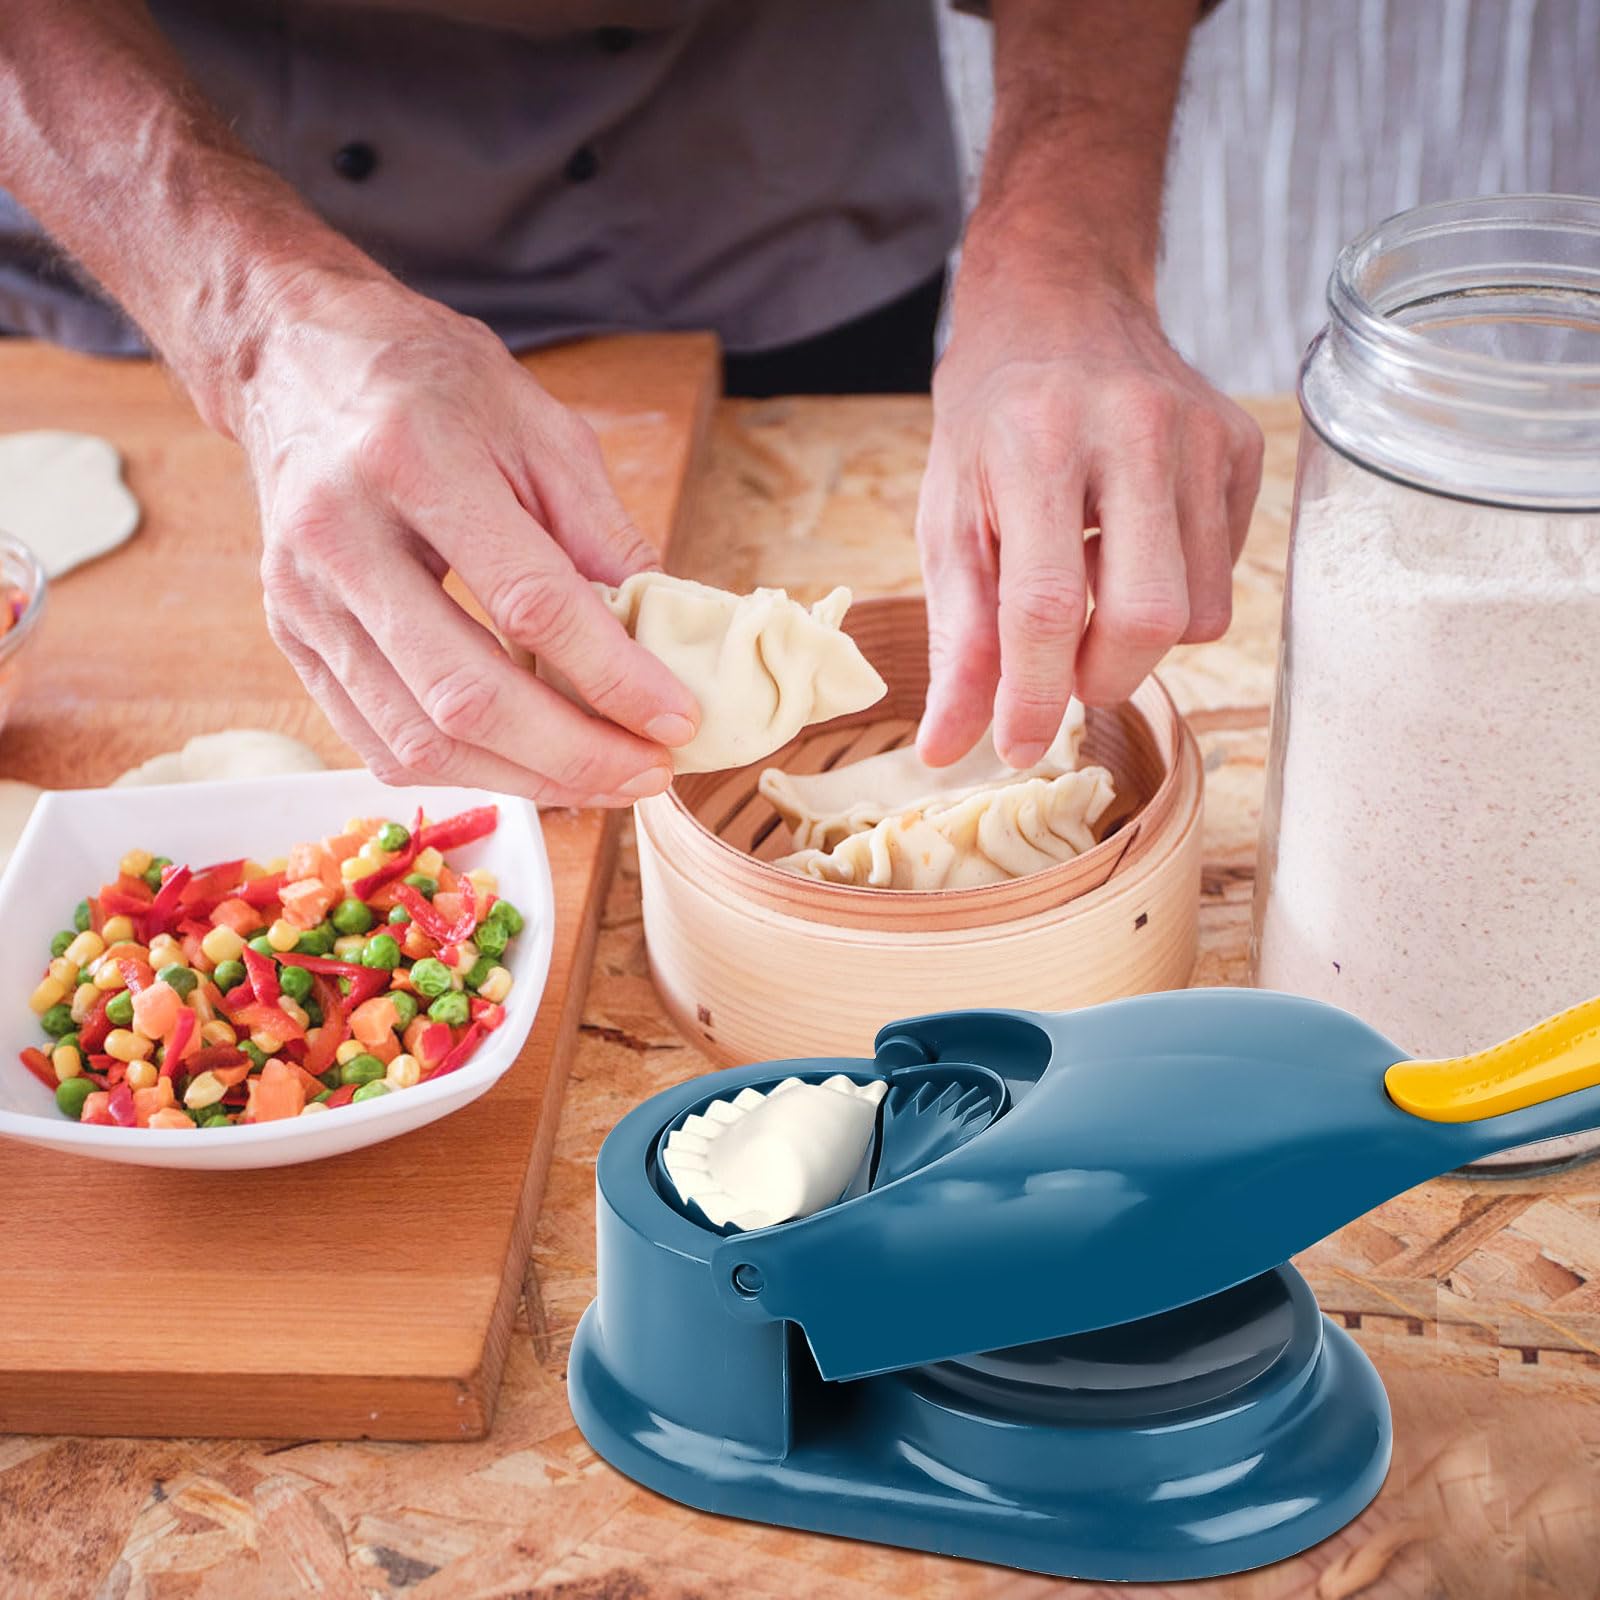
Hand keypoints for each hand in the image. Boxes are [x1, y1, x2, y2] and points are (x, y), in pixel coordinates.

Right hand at [234, 272, 699, 804]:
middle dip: (574, 754)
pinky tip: (527, 765)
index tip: (677, 718)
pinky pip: (377, 743)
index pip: (530, 601)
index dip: (612, 676)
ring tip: (604, 778)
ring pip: (418, 738)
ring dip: (525, 779)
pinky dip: (464, 770)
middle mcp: (341, 537)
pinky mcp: (289, 638)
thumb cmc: (430, 383)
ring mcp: (303, 598)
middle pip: (466, 694)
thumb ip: (601, 532)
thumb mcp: (539, 425)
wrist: (296, 360)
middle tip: (650, 772)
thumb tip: (659, 639)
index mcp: (412, 459)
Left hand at [916, 276, 1262, 768]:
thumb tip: (947, 751)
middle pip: (1146, 617)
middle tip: (1060, 673)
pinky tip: (1132, 551)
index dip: (1030, 695)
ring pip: (1199, 612)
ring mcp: (1201, 434)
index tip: (1013, 747)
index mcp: (1036, 442)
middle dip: (1101, 679)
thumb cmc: (990, 426)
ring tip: (1092, 592)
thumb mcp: (949, 521)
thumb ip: (956, 640)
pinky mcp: (1242, 446)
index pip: (1044, 604)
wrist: (1059, 306)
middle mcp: (1131, 428)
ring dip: (1138, 641)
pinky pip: (1224, 576)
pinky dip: (1176, 595)